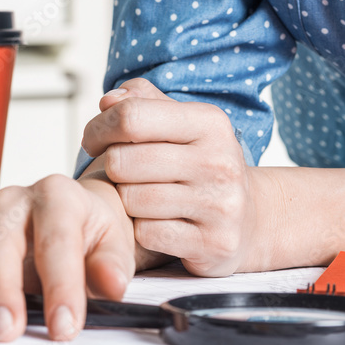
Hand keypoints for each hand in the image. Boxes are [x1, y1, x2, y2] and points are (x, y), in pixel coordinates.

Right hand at [0, 174, 141, 341]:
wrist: (74, 217)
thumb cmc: (91, 233)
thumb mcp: (114, 243)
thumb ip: (112, 264)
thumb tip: (112, 284)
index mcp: (57, 195)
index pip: (57, 240)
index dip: (61, 285)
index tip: (64, 326)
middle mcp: (14, 201)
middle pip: (0, 242)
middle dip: (2, 290)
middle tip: (8, 330)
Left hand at [81, 78, 273, 276]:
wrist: (250, 219)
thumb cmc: (201, 165)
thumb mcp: (183, 124)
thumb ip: (144, 102)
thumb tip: (108, 102)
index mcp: (210, 122)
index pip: (131, 117)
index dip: (99, 128)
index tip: (93, 140)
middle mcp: (220, 161)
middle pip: (123, 161)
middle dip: (112, 168)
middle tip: (122, 173)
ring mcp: (220, 204)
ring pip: (132, 199)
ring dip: (127, 201)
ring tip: (143, 198)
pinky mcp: (214, 242)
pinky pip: (147, 234)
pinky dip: (143, 230)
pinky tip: (159, 223)